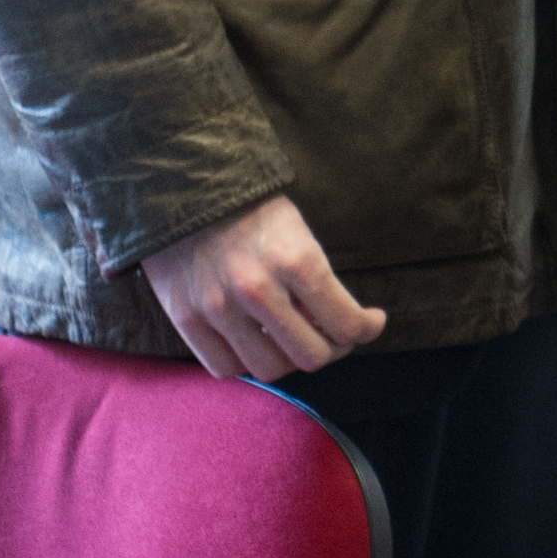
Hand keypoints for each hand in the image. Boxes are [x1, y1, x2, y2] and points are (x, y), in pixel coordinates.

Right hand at [140, 193, 384, 381]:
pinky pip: (224, 368)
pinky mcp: (187, 320)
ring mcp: (219, 308)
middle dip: (332, 348)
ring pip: (269, 369)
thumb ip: (315, 282)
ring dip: (288, 358)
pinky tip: (254, 342)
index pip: (345, 322)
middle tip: (333, 334)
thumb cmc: (252, 209)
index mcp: (296, 259)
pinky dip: (245, 362)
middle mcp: (259, 289)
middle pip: (311, 356)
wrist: (187, 189)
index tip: (369, 323)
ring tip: (291, 337)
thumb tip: (334, 326)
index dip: (366, 329)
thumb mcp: (298, 232)